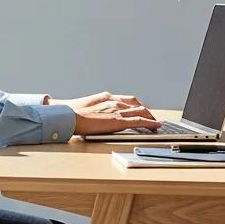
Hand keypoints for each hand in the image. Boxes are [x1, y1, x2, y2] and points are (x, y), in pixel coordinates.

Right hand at [45, 91, 160, 135]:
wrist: (68, 116)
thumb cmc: (71, 114)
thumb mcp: (84, 106)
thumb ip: (93, 108)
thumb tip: (91, 113)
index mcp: (106, 97)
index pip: (127, 99)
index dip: (136, 105)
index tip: (141, 109)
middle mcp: (114, 101)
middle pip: (137, 104)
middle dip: (146, 111)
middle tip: (151, 118)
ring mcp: (118, 110)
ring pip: (141, 111)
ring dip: (151, 117)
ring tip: (156, 124)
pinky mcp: (119, 121)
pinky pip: (140, 121)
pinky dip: (150, 123)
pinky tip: (156, 126)